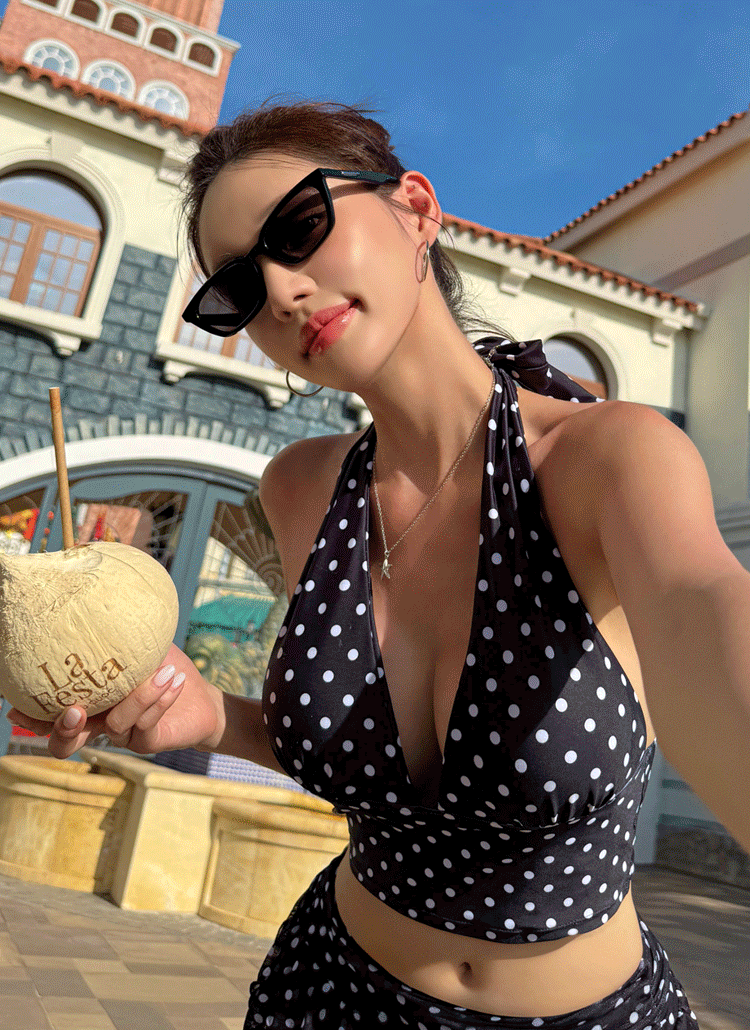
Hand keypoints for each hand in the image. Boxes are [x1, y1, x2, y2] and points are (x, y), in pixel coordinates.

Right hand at [6, 644, 224, 759]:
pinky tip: (174, 680)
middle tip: (75, 710)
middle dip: (62, 729)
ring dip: (138, 697)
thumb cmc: (163, 666)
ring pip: (113, 727)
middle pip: (64, 743)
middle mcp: (99, 722)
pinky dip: (159, 701)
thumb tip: (95, 582)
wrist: (199, 696)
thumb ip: (117, 628)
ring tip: (163, 670)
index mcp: (89, 701)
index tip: (15, 707)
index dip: (31, 715)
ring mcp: (122, 735)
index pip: (51, 713)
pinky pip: (146, 726)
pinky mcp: (147, 743)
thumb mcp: (140, 644)